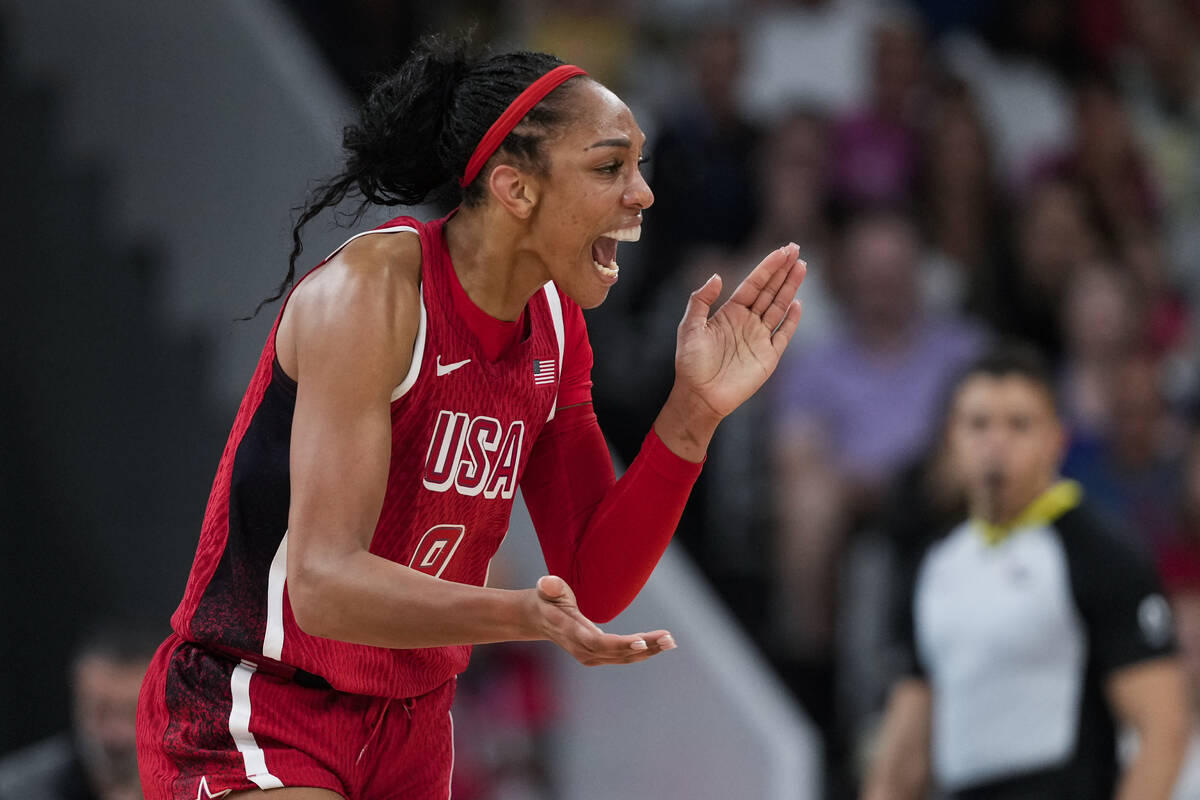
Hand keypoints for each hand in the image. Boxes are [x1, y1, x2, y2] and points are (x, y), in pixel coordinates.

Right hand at [528, 575, 674, 665]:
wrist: (538, 618)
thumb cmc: (546, 599)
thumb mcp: (546, 589)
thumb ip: (550, 586)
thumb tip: (548, 583)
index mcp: (571, 632)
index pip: (597, 643)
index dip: (620, 644)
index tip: (642, 642)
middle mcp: (582, 649)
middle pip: (618, 652)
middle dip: (645, 647)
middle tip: (669, 639)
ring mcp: (590, 656)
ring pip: (624, 657)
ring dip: (649, 651)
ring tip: (670, 641)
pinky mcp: (598, 656)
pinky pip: (624, 657)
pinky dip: (643, 652)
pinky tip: (661, 645)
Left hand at [674, 243, 804, 420]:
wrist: (699, 395)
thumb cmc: (690, 363)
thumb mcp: (689, 327)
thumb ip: (700, 300)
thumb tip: (717, 276)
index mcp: (730, 312)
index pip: (753, 284)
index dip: (767, 267)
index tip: (782, 250)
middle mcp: (747, 322)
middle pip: (770, 291)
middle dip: (783, 271)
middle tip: (796, 250)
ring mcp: (760, 338)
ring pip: (779, 307)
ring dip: (791, 287)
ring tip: (802, 266)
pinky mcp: (768, 356)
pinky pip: (783, 334)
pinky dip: (792, 320)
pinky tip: (798, 303)